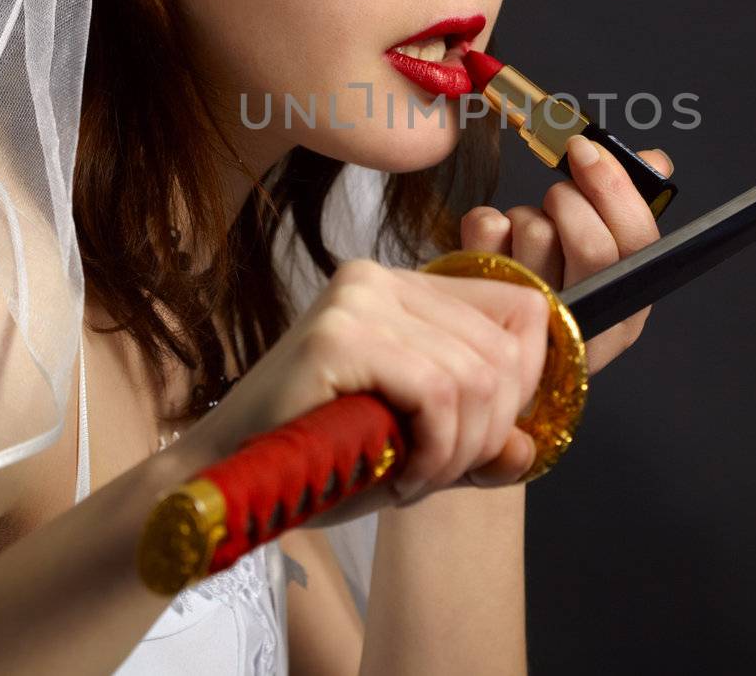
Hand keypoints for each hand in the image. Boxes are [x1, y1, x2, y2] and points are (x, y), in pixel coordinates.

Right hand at [181, 259, 549, 511]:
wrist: (227, 477)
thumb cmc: (317, 458)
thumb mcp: (419, 446)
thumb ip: (479, 443)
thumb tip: (529, 449)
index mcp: (408, 287)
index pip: (522, 308)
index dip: (525, 382)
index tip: (483, 437)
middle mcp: (384, 277)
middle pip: (505, 351)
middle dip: (488, 432)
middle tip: (439, 472)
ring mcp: (360, 299)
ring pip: (476, 377)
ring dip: (457, 451)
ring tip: (414, 478)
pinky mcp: (340, 333)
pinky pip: (437, 393)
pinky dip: (434, 450)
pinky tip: (401, 476)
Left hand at [460, 139, 672, 375]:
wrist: (498, 339)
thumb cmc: (558, 286)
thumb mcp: (603, 258)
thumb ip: (627, 209)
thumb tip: (654, 160)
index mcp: (628, 303)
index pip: (640, 241)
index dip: (615, 187)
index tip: (585, 149)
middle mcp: (590, 319)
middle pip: (591, 244)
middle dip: (568, 199)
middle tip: (556, 196)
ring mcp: (537, 318)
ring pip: (537, 232)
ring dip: (527, 215)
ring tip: (525, 236)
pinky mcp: (490, 304)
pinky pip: (490, 231)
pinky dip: (488, 221)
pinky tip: (496, 247)